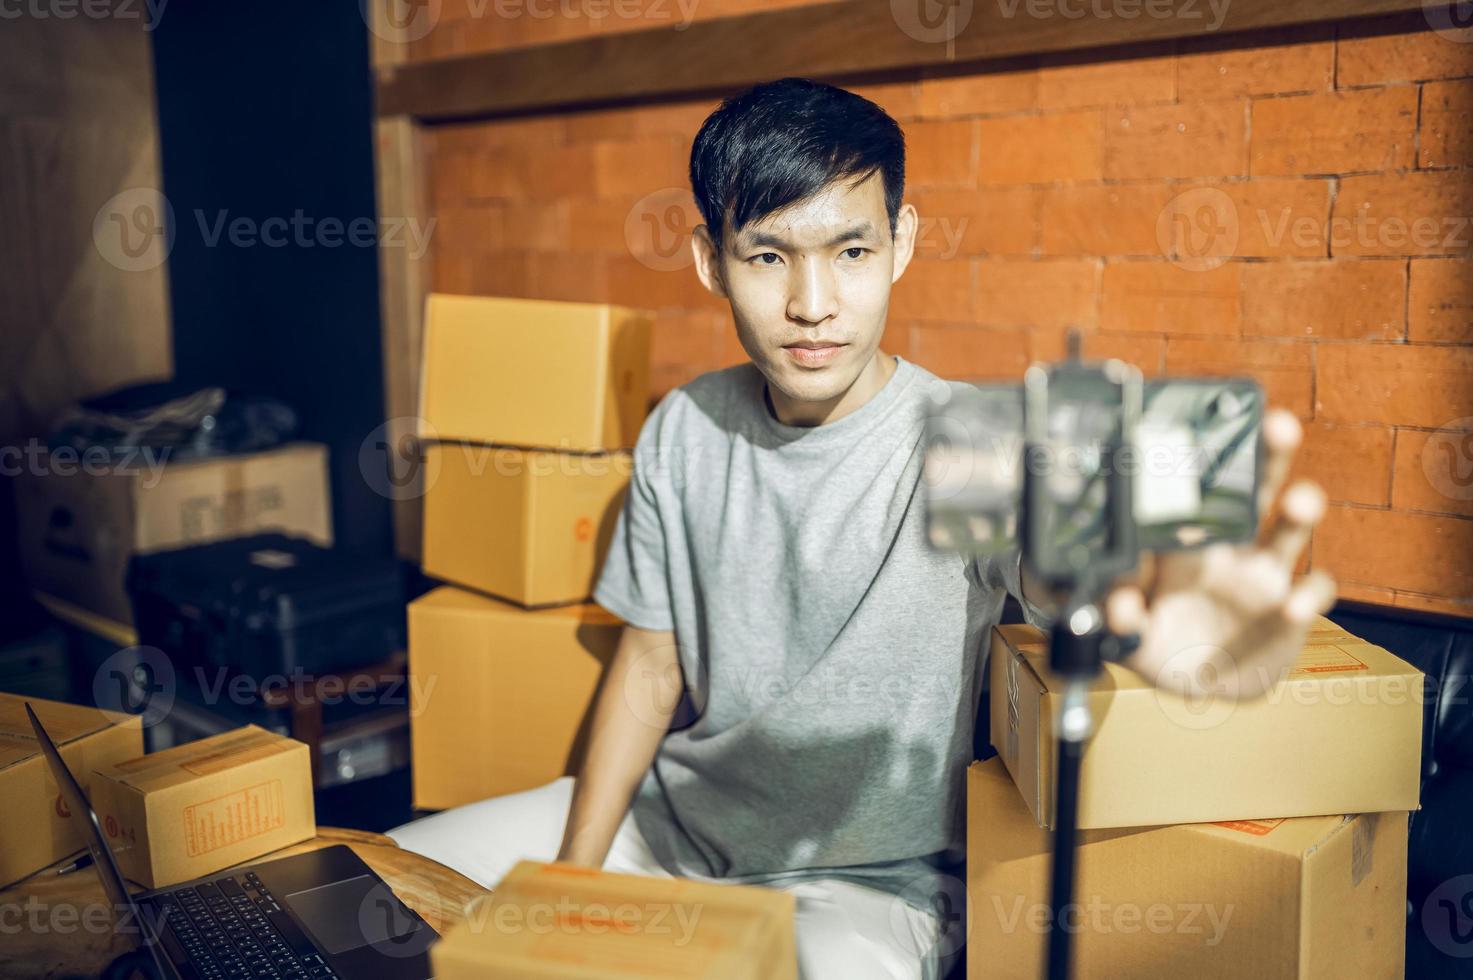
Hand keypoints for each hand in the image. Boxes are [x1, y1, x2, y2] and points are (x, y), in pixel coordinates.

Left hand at [1107, 409, 1335, 700]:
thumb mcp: (1131, 636)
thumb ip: (1120, 619)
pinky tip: (1292, 608)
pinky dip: (1306, 599)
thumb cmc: (1162, 646)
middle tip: (1276, 424)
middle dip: (1267, 456)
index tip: (1198, 434)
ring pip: (1290, 530)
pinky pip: (1309, 594)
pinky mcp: (1290, 610)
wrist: (1204, 687)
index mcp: (1182, 544)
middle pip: (1253, 490)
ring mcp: (1264, 576)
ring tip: (1301, 503)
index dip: (1199, 463)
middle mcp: (1228, 549)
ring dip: (1301, 510)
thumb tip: (1117, 606)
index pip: (1192, 493)